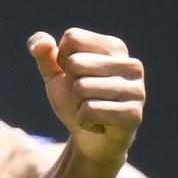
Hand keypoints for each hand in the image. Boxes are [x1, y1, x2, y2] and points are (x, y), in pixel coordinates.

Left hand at [30, 28, 144, 165]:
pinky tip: (98, 124)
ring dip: (76, 104)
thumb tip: (40, 43)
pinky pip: (89, 111)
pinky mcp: (133, 114)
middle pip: (75, 62)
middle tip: (84, 98)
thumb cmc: (74, 101)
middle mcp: (131, 65)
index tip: (75, 76)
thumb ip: (43, 53)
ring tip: (92, 109)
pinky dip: (83, 121)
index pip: (72, 38)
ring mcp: (136, 90)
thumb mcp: (54, 74)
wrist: (90, 139)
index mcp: (114, 47)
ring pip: (81, 87)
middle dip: (69, 85)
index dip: (62, 60)